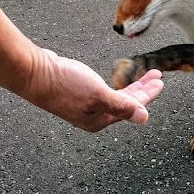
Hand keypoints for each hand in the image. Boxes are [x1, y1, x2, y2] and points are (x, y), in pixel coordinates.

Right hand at [21, 49, 162, 131]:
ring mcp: (84, 105)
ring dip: (131, 86)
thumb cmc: (63, 84)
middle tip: (157, 76)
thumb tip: (144, 118)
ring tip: (145, 75)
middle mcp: (92, 116)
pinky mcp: (77, 92)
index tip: (160, 82)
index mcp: (98, 121)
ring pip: (115, 95)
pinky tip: (118, 80)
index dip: (147, 95)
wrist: (33, 72)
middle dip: (142, 90)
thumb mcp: (98, 95)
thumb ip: (122, 106)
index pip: (131, 108)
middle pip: (125, 102)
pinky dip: (115, 84)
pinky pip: (104, 90)